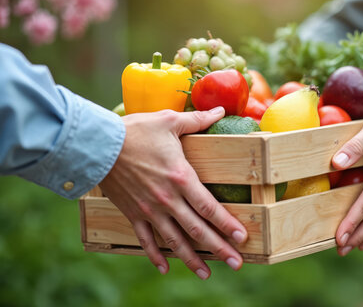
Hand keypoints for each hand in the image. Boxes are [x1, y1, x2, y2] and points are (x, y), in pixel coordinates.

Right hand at [99, 107, 247, 278]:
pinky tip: (164, 268)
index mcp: (181, 178)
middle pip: (197, 230)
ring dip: (192, 259)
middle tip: (237, 263)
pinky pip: (145, 240)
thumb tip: (221, 110)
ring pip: (174, 241)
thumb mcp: (169, 121)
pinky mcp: (133, 214)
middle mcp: (168, 200)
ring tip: (207, 273)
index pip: (210, 207)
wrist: (97, 144)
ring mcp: (150, 210)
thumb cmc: (135, 131)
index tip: (242, 237)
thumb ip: (198, 120)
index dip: (228, 224)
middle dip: (219, 248)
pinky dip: (155, 255)